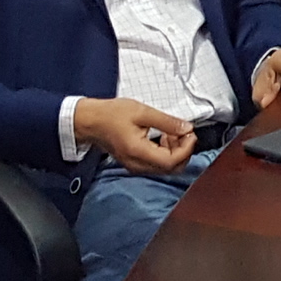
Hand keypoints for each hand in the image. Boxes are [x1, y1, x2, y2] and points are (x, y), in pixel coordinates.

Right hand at [76, 97, 200, 174]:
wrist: (90, 121)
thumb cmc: (111, 114)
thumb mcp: (142, 112)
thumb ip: (167, 122)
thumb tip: (187, 129)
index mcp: (138, 152)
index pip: (171, 161)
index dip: (186, 149)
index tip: (191, 133)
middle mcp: (137, 164)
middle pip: (171, 169)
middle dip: (184, 151)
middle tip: (185, 133)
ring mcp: (135, 166)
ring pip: (165, 168)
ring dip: (175, 152)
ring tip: (173, 132)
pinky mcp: (134, 163)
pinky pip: (156, 164)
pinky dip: (166, 153)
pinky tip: (164, 137)